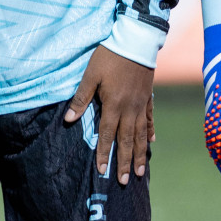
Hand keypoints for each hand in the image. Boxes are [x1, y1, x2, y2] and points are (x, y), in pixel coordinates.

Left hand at [65, 46, 153, 184]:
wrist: (136, 40)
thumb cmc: (109, 56)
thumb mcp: (91, 75)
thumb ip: (81, 98)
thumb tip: (68, 120)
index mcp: (113, 105)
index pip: (107, 135)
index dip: (104, 153)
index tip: (103, 171)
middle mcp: (129, 109)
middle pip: (127, 140)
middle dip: (126, 162)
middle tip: (126, 181)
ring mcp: (141, 104)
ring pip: (141, 134)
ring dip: (140, 153)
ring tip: (142, 171)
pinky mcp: (148, 96)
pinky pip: (150, 119)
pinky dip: (150, 131)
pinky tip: (151, 142)